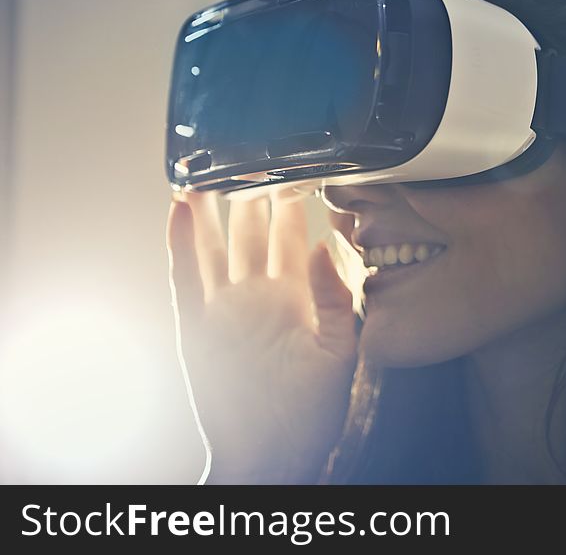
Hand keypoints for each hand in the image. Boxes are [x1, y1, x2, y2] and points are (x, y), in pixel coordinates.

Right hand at [165, 190, 357, 483]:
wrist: (272, 453)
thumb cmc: (312, 411)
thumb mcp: (340, 352)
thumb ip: (336, 299)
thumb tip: (325, 246)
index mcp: (295, 300)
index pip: (293, 240)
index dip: (294, 206)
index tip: (299, 169)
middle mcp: (258, 297)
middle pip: (251, 235)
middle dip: (253, 197)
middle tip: (254, 156)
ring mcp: (224, 308)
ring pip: (215, 247)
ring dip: (210, 212)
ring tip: (206, 172)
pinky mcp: (197, 324)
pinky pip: (186, 277)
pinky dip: (181, 244)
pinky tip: (180, 212)